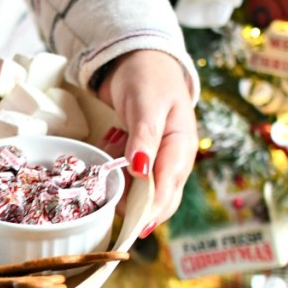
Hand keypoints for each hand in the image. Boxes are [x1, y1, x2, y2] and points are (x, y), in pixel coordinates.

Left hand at [97, 50, 197, 237]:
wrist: (140, 60)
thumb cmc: (148, 79)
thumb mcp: (146, 105)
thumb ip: (144, 138)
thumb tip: (142, 173)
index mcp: (182, 145)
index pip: (169, 187)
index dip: (153, 209)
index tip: (135, 226)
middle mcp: (173, 157)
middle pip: (161, 197)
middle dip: (139, 211)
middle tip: (114, 221)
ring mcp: (159, 158)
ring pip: (146, 191)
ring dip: (126, 198)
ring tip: (106, 200)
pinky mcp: (144, 156)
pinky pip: (133, 179)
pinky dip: (120, 182)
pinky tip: (107, 179)